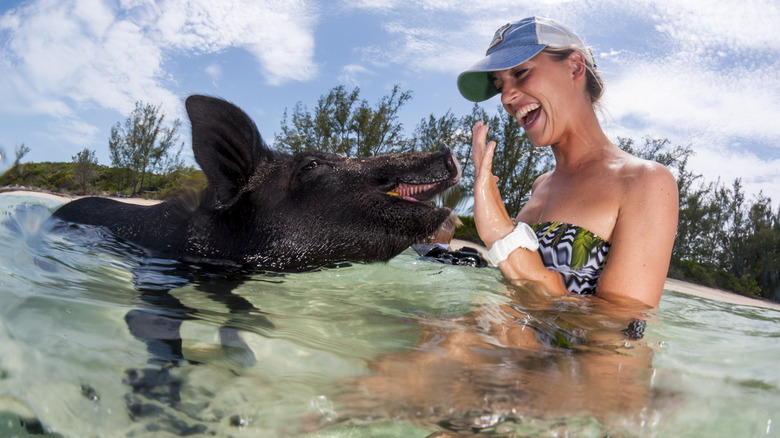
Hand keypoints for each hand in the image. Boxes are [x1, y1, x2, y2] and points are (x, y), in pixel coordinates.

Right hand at [471, 121, 513, 246]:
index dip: (482, 144)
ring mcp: (481, 184)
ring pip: (480, 157)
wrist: (497, 235)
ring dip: (481, 141)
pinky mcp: (483, 189)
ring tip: (482, 126)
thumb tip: (496, 177)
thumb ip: (493, 187)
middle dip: (479, 137)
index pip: (482, 158)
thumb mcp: (494, 199)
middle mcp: (482, 180)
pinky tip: (492, 144)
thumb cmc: (495, 221)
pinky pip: (486, 168)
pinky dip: (488, 155)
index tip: (484, 133)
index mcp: (485, 181)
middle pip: (478, 154)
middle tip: (480, 122)